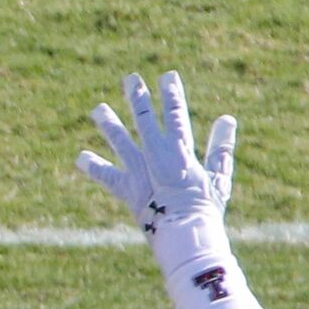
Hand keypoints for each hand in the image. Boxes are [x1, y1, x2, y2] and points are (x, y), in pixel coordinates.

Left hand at [77, 71, 237, 251]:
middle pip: (145, 120)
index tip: (168, 75)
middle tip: (130, 78)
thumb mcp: (220, 175)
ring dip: (109, 123)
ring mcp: (138, 170)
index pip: (176, 114)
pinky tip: (80, 157)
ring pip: (120, 141)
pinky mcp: (127, 189)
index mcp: (180, 150)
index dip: (172, 94)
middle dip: (138, 97)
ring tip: (97, 108)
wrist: (185, 233)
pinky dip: (94, 167)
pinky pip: (107, 177)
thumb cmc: (206, 207)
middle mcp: (155, 155)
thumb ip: (221, 147)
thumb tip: (227, 118)